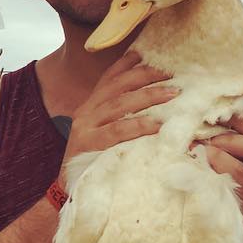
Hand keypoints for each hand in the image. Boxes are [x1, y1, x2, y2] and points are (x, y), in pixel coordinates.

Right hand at [63, 52, 178, 167]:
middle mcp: (86, 112)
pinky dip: (138, 126)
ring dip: (147, 96)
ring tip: (172, 93)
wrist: (69, 188)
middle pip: (116, 86)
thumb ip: (120, 120)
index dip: (125, 64)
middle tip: (170, 74)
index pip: (108, 79)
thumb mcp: (103, 135)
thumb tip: (155, 109)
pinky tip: (158, 124)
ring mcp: (86, 128)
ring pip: (119, 104)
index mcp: (90, 107)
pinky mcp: (89, 144)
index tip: (145, 53)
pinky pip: (117, 131)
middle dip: (144, 76)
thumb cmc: (93, 161)